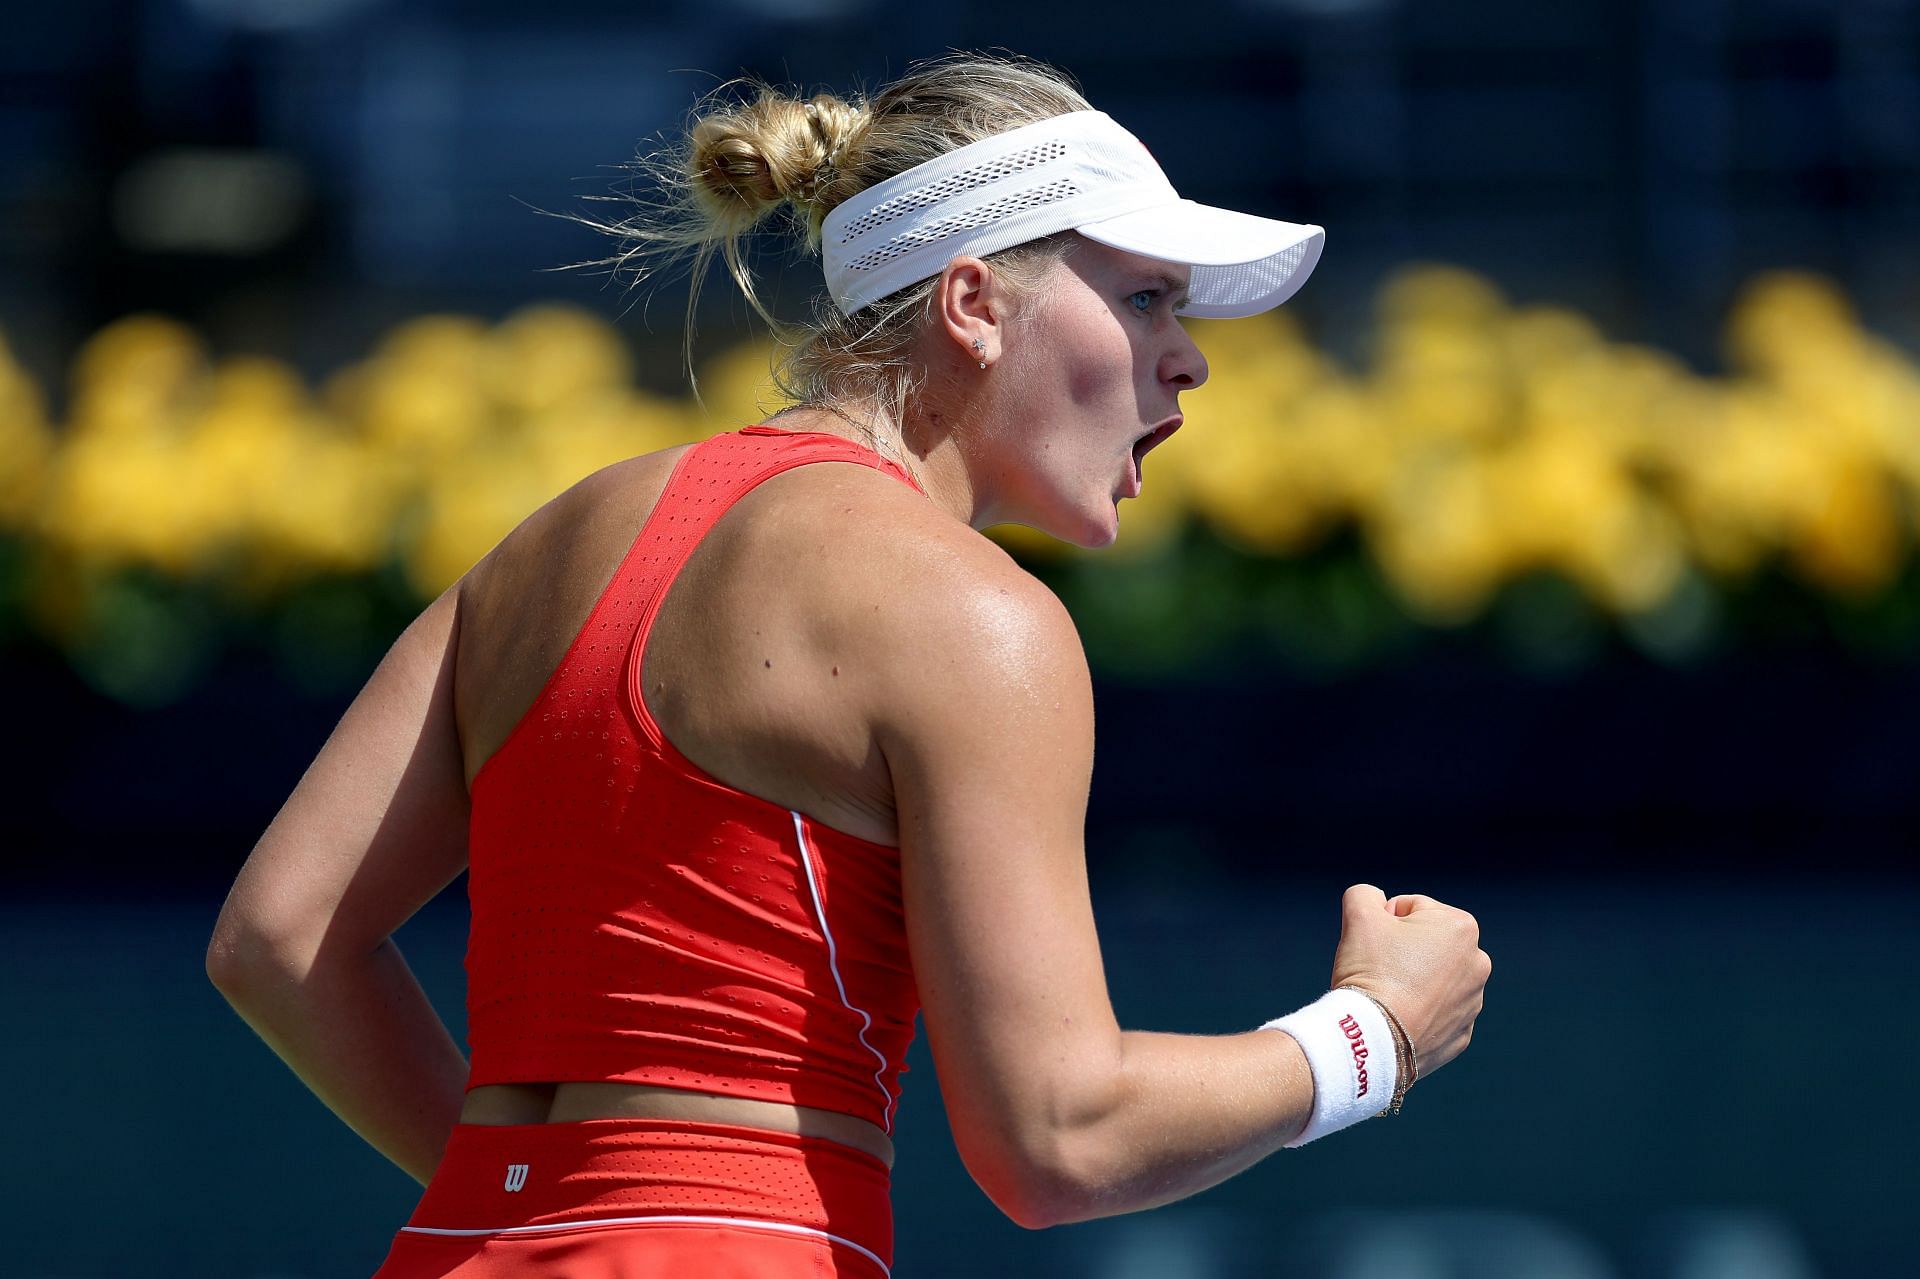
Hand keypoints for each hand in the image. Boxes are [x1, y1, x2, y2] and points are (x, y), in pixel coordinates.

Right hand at [1327, 883, 1490, 1081]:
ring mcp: (1473, 1003)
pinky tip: (1398, 1018)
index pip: (1410, 908)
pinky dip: (1417, 1012)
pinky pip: (1435, 1012)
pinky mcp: (1462, 1034)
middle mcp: (1478, 963)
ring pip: (1431, 978)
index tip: (1374, 944)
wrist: (1372, 1039)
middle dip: (1401, 950)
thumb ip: (1365, 894)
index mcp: (1461, 927)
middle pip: (1424, 943)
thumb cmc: (1370, 972)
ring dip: (1410, 981)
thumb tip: (1374, 900)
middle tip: (1378, 967)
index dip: (1384, 922)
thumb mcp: (1359, 915)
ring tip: (1387, 995)